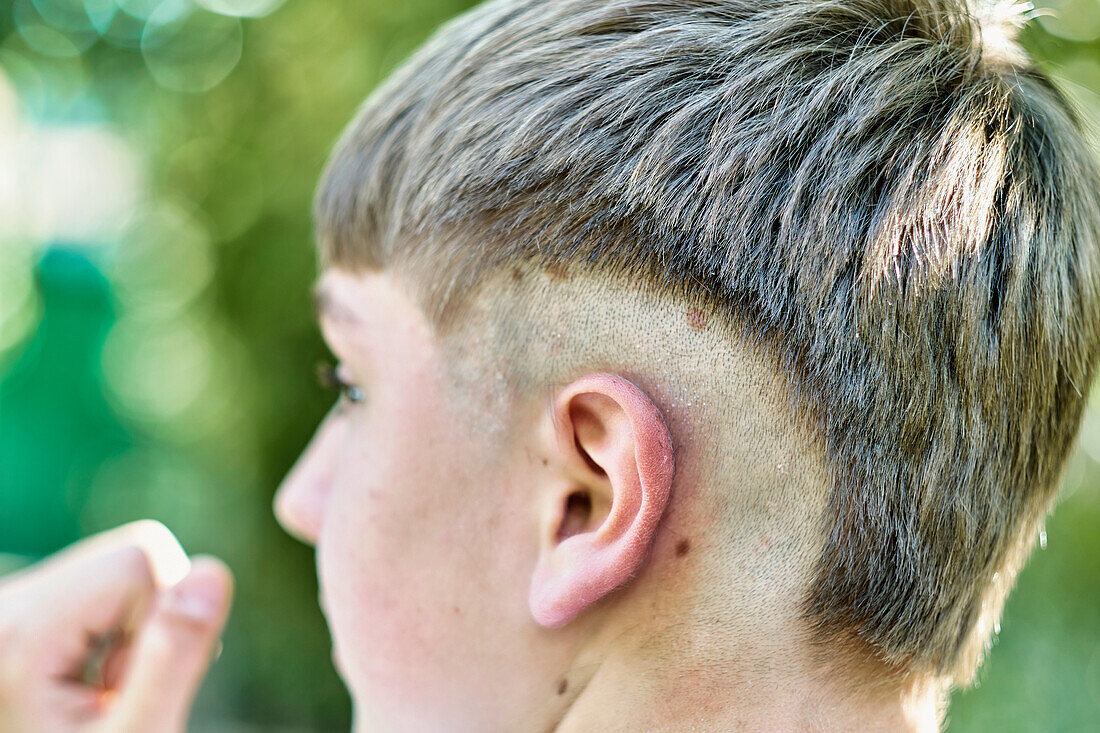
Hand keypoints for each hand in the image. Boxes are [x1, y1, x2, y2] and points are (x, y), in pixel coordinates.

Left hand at [0, 520, 233, 732]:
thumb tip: (210, 571)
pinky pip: (105, 586)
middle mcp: (7, 602)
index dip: (165, 620)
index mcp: (20, 630)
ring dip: (138, 626)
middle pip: (131, 558)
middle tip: (119, 692)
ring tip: (107, 691)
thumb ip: (173, 655)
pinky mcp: (27, 610)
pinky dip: (120, 629)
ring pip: (124, 569)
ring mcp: (12, 604)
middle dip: (151, 619)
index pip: (140, 561)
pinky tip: (93, 680)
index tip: (130, 686)